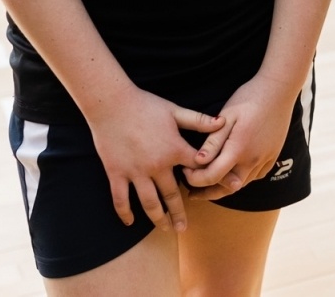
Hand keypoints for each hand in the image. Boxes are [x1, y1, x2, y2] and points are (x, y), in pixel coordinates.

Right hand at [86, 88, 224, 230]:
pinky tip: (131, 222)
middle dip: (179, 213)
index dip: (205, 180)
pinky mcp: (116, 173)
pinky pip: (121, 198)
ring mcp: (135, 172)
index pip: (196, 170)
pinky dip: (125, 213)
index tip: (207, 192)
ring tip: (165, 230)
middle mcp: (157, 165)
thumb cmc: (145, 105)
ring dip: (158, 218)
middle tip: (184, 228)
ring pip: (149, 202)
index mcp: (174, 149)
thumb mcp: (175, 110)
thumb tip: (222, 122)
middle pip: (172, 195)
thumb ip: (199, 121)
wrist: (111, 104)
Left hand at [184, 74, 299, 199]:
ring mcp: (265, 159)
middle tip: (192, 190)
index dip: (195, 179)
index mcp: (239, 149)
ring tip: (208, 184)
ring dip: (224, 186)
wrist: (279, 90)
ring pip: (242, 184)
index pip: (212, 177)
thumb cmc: (250, 99)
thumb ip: (213, 142)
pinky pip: (254, 176)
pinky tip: (232, 172)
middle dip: (208, 192)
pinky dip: (241, 178)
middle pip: (227, 188)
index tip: (185, 171)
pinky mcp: (272, 156)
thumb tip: (197, 162)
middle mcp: (253, 159)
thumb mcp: (226, 116)